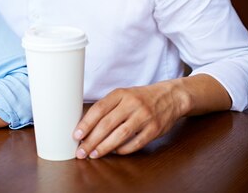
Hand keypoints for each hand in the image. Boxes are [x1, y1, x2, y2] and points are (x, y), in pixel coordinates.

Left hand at [73, 81, 188, 157]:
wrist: (170, 96)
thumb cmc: (141, 98)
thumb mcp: (124, 95)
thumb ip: (108, 107)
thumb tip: (87, 126)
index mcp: (121, 93)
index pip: (99, 109)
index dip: (86, 123)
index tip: (76, 135)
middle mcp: (132, 103)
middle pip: (107, 124)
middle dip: (92, 140)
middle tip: (81, 151)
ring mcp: (144, 116)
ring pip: (120, 135)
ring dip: (105, 147)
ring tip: (94, 154)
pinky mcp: (154, 129)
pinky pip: (136, 143)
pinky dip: (123, 150)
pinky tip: (114, 152)